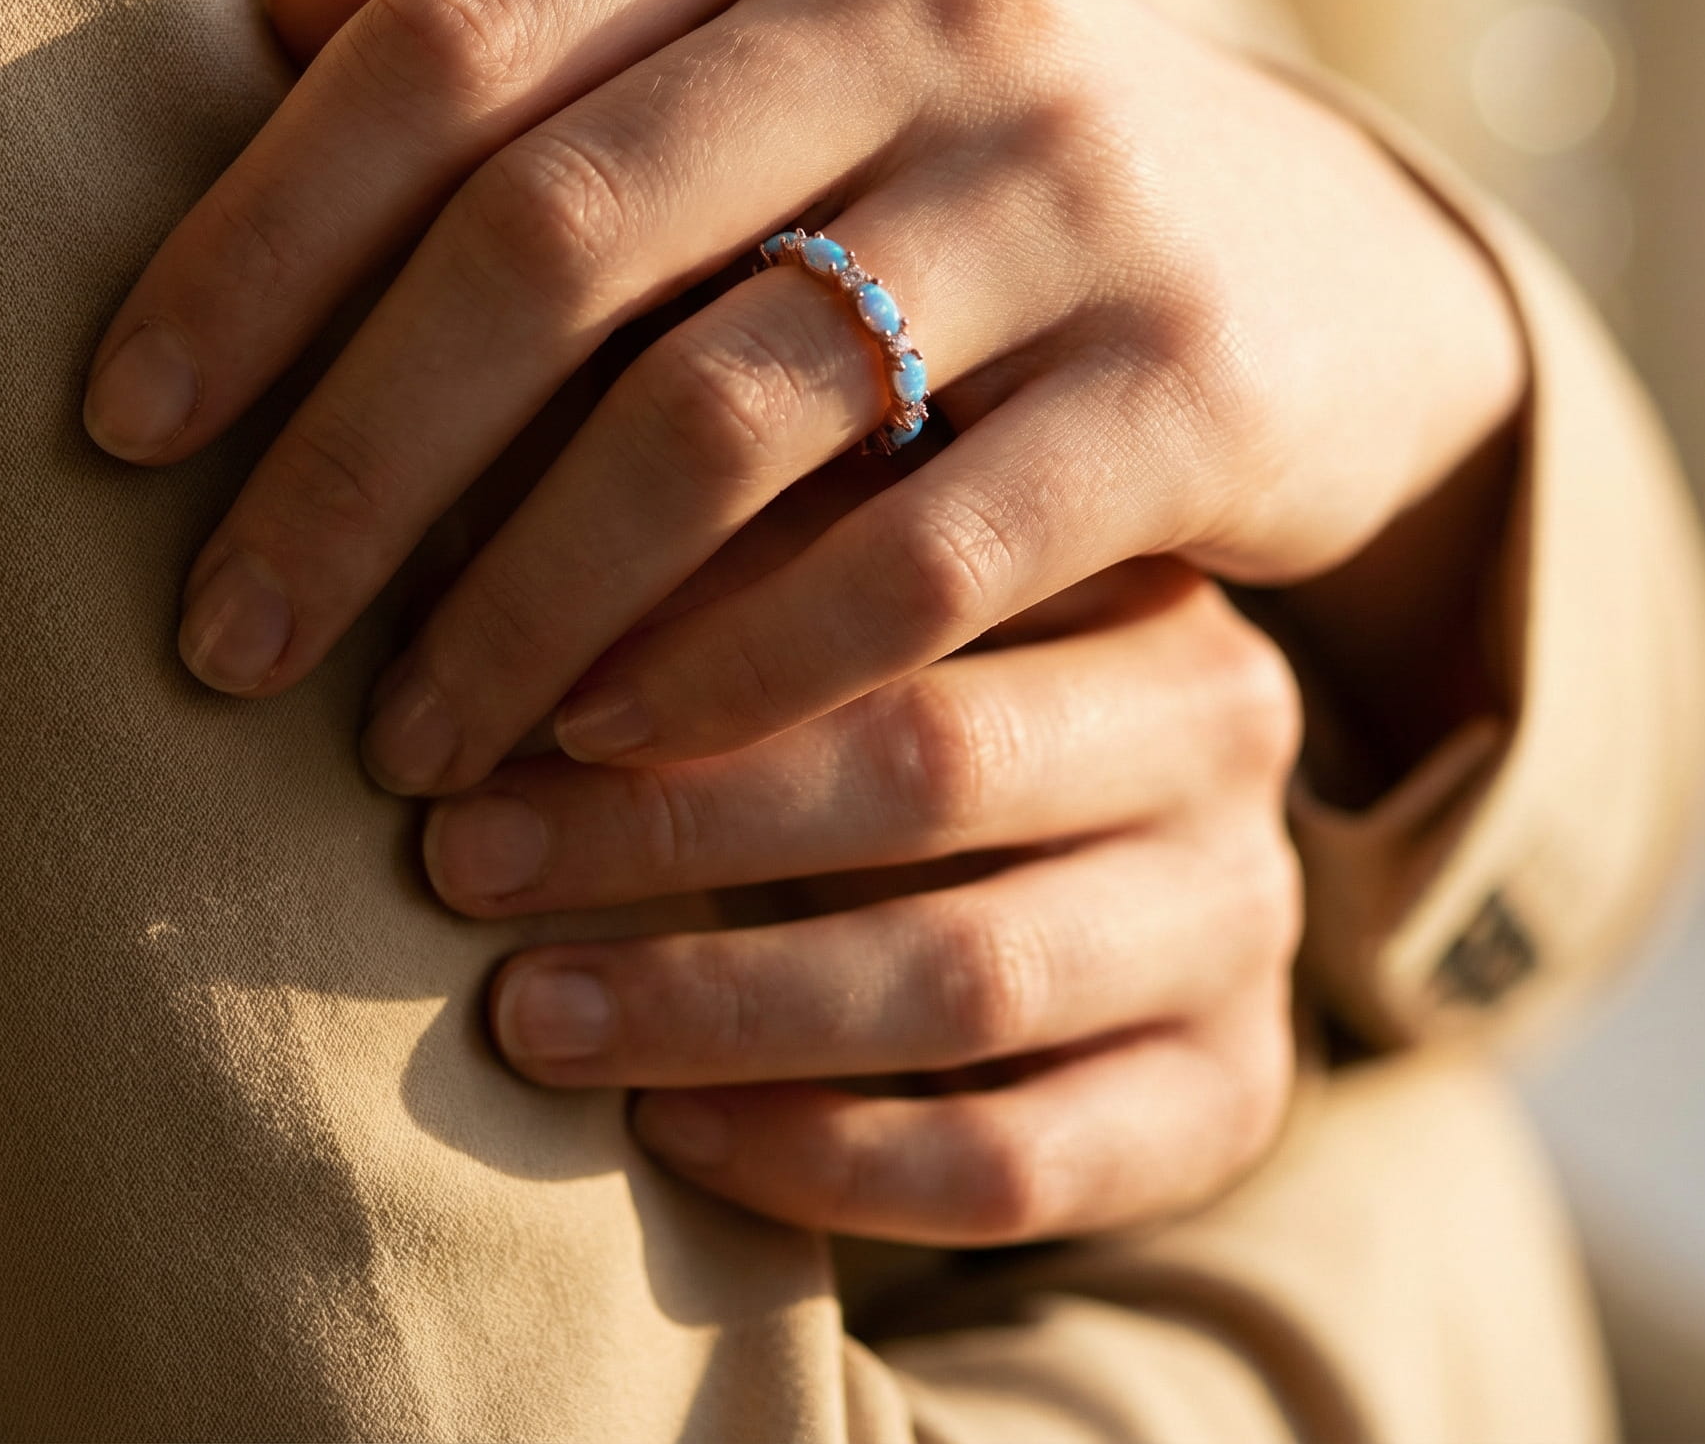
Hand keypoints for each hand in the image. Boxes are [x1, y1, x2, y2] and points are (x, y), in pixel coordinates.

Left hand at [83, 0, 1523, 786]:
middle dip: (353, 462)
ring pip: (720, 415)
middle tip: (223, 641)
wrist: (1312, 253)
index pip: (454, 38)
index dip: (258, 237)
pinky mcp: (1190, 375)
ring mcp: (1082, 175)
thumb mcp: (775, 33)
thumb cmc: (957, 150)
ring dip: (522, 605)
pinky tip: (614, 745)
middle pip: (556, 233)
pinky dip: (734, 670)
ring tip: (402, 742)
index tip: (122, 423)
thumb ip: (551, 20)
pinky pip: (911, 559)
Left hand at [432, 561, 1303, 1245]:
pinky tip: (671, 1133)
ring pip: (969, 974)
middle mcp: (1217, 722)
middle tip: (464, 855)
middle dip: (671, 822)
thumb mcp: (845, 606)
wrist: (1075, 881)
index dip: (683, 641)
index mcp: (1120, 554)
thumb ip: (739, 566)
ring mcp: (1240, 915)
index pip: (902, 582)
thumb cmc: (901, 702)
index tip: (493, 695)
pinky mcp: (1230, 1093)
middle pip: (934, 767)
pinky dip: (831, 1157)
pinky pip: (1023, 1159)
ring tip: (525, 1009)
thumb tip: (501, 546)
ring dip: (719, 1001)